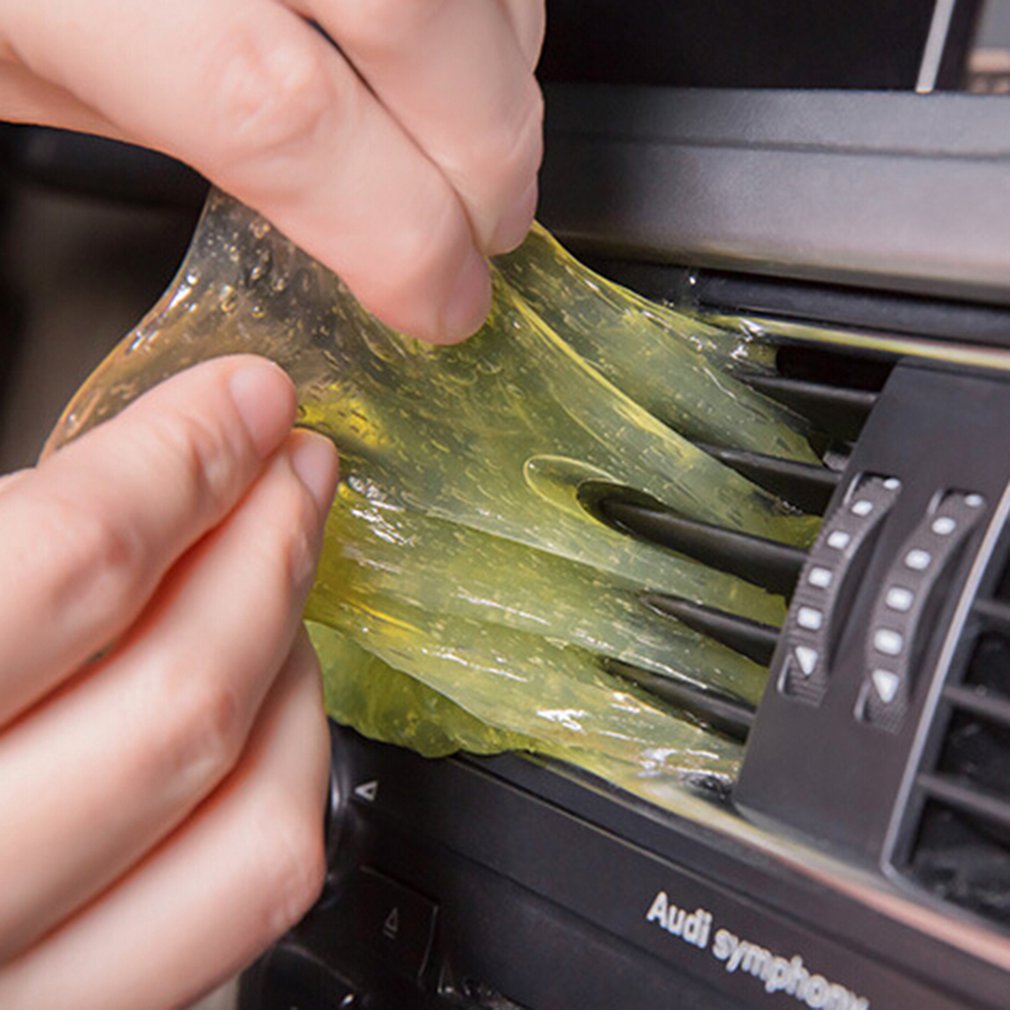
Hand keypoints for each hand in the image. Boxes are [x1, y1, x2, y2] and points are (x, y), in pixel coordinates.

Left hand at [0, 0, 545, 342]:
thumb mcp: (32, 71)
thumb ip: (184, 132)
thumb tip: (338, 213)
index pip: (285, 114)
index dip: (396, 235)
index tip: (438, 301)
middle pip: (409, 22)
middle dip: (484, 161)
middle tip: (487, 233)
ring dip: (507, 82)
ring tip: (489, 152)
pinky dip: (496, 8)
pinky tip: (472, 52)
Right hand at [0, 357, 338, 1009]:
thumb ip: (0, 550)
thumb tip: (144, 475)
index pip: (67, 564)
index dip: (183, 461)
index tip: (245, 400)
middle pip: (180, 697)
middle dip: (268, 549)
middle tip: (295, 470)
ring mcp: (17, 988)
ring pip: (248, 819)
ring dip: (291, 668)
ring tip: (282, 583)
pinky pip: (246, 895)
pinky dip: (286, 777)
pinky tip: (263, 702)